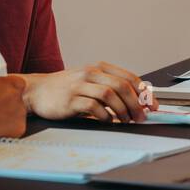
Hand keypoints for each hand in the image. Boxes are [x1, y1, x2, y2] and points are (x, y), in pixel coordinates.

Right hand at [0, 68, 26, 141]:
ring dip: (8, 117)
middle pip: (17, 100)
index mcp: (8, 83)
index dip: (8, 89)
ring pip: (17, 114)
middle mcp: (17, 97)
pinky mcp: (19, 128)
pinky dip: (9, 130)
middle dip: (7, 104)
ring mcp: (20, 113)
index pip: (17, 83)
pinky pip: (17, 129)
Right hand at [21, 62, 155, 122]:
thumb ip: (110, 87)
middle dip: (136, 104)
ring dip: (122, 111)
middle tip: (141, 117)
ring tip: (125, 121)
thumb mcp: (90, 82)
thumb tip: (137, 102)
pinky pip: (93, 107)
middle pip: (122, 86)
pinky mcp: (70, 100)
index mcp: (99, 67)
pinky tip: (106, 121)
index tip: (151, 106)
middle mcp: (91, 73)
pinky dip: (104, 116)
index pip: (130, 77)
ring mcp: (80, 85)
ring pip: (110, 95)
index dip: (144, 93)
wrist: (37, 91)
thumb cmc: (66, 88)